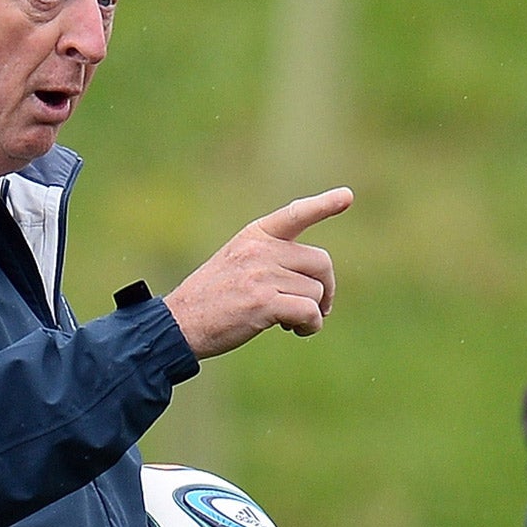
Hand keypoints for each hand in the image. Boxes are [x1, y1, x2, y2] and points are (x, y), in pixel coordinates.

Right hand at [163, 190, 353, 358]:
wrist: (179, 323)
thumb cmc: (213, 298)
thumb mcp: (239, 263)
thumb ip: (273, 260)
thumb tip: (318, 281)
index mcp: (255, 235)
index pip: (295, 214)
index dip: (323, 206)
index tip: (347, 196)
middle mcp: (260, 250)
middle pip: (321, 263)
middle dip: (326, 288)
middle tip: (318, 307)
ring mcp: (261, 274)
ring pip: (316, 292)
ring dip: (312, 313)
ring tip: (289, 321)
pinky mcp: (264, 302)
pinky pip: (309, 312)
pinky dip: (310, 326)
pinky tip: (296, 330)